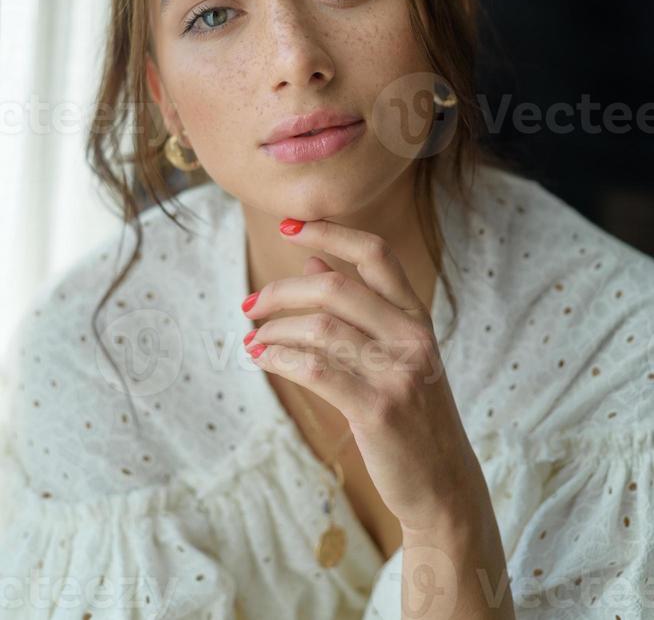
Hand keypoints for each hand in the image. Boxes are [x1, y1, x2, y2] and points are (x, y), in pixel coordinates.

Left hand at [241, 217, 480, 532]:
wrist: (443, 483)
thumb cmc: (411, 413)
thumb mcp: (395, 351)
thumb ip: (357, 307)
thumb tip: (313, 263)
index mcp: (415, 316)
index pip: (375, 253)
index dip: (330, 233)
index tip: (289, 227)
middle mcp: (411, 336)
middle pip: (336, 287)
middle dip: (281, 292)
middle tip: (250, 305)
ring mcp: (398, 372)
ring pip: (320, 328)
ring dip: (273, 331)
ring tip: (252, 341)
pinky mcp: (378, 409)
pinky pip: (315, 369)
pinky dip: (279, 359)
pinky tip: (262, 360)